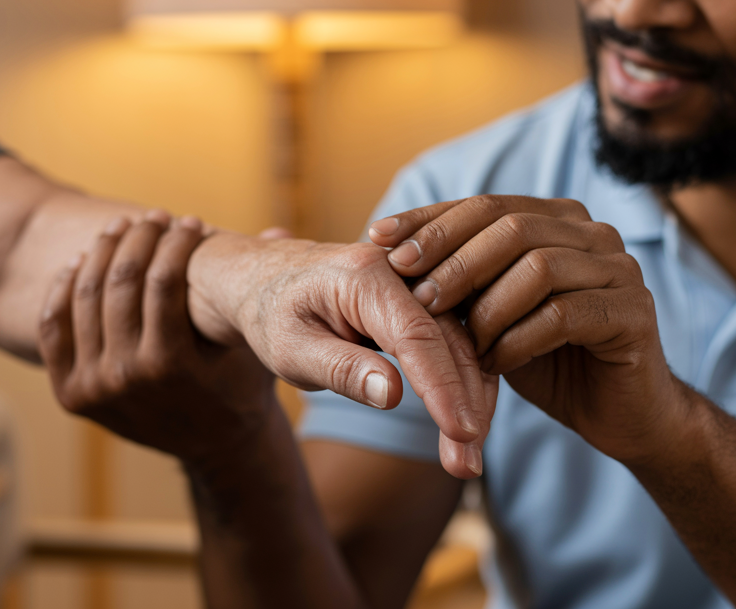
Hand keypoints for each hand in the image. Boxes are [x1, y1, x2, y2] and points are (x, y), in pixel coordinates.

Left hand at [38, 211, 275, 465]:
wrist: (218, 444)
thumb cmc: (244, 383)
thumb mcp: (259, 345)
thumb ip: (260, 291)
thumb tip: (280, 233)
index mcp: (172, 366)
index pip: (163, 281)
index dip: (177, 242)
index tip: (191, 221)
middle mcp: (126, 378)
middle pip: (121, 284)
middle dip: (139, 239)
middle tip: (154, 217)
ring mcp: (93, 388)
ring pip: (85, 299)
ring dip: (101, 253)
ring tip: (121, 230)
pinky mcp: (71, 394)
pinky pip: (55, 329)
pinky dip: (63, 289)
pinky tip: (81, 262)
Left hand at [184, 232, 488, 477]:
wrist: (264, 282)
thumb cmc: (272, 316)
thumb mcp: (291, 350)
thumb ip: (340, 369)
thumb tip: (391, 395)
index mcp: (363, 275)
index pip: (416, 334)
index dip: (443, 386)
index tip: (461, 433)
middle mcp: (400, 270)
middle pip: (450, 338)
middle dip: (465, 403)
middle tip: (467, 466)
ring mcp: (416, 283)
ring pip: (462, 341)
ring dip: (471, 398)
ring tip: (467, 461)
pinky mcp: (422, 302)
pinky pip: (454, 340)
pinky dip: (463, 382)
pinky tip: (465, 422)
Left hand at [369, 195, 689, 467]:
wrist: (621, 414)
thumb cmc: (549, 359)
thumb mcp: (493, 312)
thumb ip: (462, 279)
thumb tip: (390, 247)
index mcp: (559, 220)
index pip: (486, 204)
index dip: (431, 220)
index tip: (378, 238)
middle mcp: (594, 234)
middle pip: (512, 226)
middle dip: (453, 258)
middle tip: (415, 295)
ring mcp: (620, 270)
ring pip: (538, 266)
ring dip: (487, 305)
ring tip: (456, 341)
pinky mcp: (634, 313)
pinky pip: (565, 315)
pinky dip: (519, 339)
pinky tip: (494, 363)